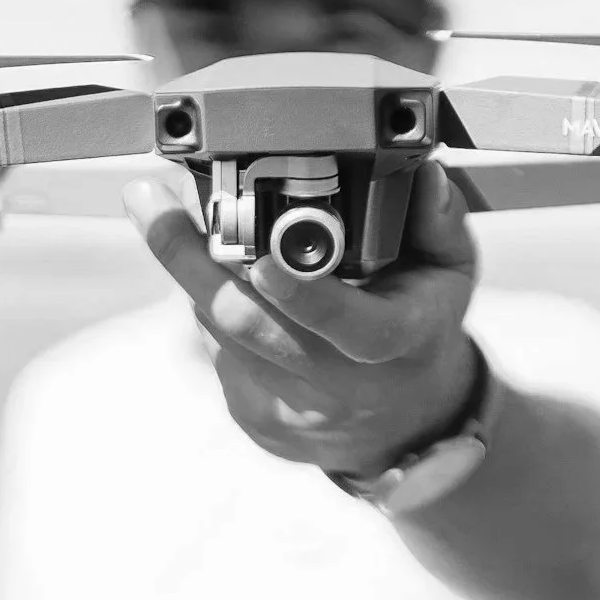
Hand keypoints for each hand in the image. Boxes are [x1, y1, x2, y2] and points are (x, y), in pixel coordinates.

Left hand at [123, 160, 479, 474]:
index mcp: (398, 344)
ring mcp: (291, 411)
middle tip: (149, 200)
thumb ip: (438, 221)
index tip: (259, 258)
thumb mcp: (451, 273)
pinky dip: (212, 307)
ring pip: (220, 332)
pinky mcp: (254, 420)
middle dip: (189, 257)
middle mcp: (340, 387)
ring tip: (172, 218)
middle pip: (248, 325)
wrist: (405, 425)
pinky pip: (215, 350)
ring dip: (193, 270)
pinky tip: (226, 283)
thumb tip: (423, 174)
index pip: (351, 326)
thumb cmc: (422, 331)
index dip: (303, 294)